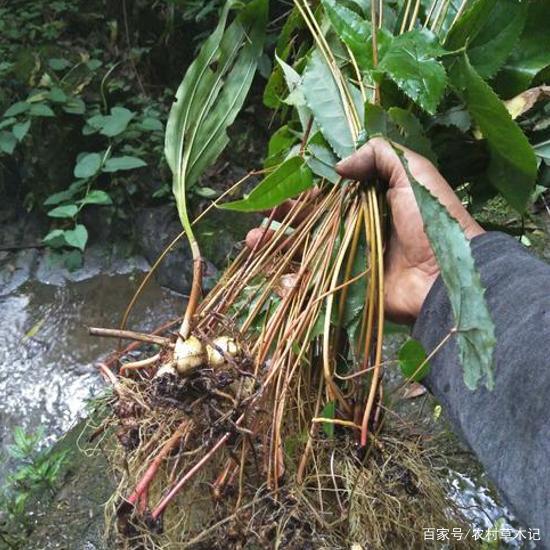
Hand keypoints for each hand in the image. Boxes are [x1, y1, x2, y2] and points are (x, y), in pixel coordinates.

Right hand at [246, 137, 483, 323]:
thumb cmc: (432, 222)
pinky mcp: (349, 290)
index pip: (327, 198)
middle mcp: (356, 233)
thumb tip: (339, 165)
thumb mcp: (413, 174)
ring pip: (306, 254)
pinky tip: (273, 276)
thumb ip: (380, 154)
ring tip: (251, 241)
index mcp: (369, 206)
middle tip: (257, 219)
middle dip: (281, 221)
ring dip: (277, 248)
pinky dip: (291, 283)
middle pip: (311, 225)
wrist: (448, 277)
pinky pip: (314, 287)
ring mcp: (350, 263)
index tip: (278, 190)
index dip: (302, 194)